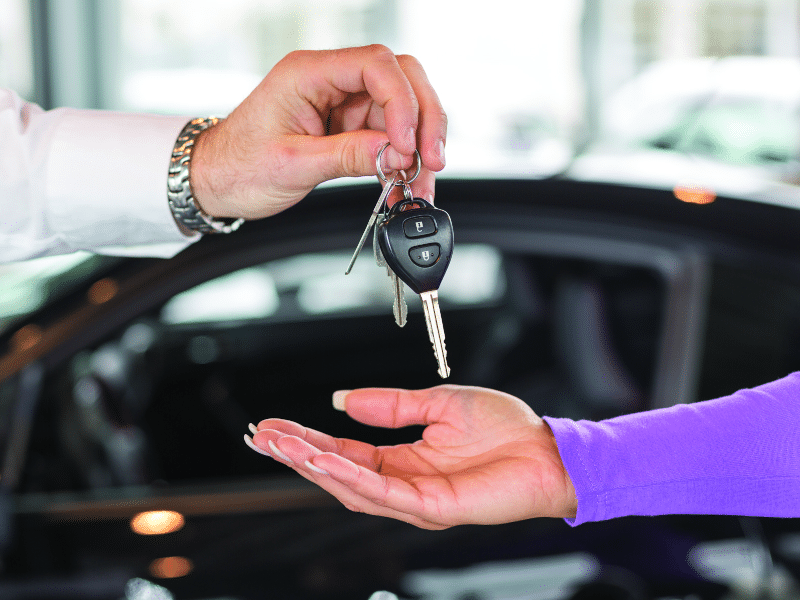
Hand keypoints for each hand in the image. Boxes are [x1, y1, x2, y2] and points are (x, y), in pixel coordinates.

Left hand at [191, 45, 446, 220]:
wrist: (218, 181)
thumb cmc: (238, 165)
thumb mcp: (292, 164)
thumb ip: (347, 155)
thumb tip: (394, 154)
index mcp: (309, 73)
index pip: (376, 66)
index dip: (402, 102)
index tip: (405, 145)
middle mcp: (331, 81)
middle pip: (401, 79)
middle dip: (423, 119)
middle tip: (431, 159)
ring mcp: (344, 104)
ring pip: (403, 111)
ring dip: (418, 146)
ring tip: (420, 183)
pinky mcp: (350, 128)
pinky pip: (390, 137)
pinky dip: (404, 160)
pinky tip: (407, 184)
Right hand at [246, 385, 576, 529]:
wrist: (546, 449)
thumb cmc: (505, 429)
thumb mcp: (438, 403)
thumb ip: (392, 404)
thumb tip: (344, 400)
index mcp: (405, 459)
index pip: (345, 451)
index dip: (308, 440)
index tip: (276, 425)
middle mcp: (404, 482)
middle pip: (338, 472)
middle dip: (298, 455)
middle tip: (263, 437)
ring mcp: (416, 499)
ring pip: (353, 487)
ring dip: (315, 466)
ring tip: (283, 446)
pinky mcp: (433, 507)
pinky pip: (383, 492)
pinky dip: (351, 477)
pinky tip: (325, 460)